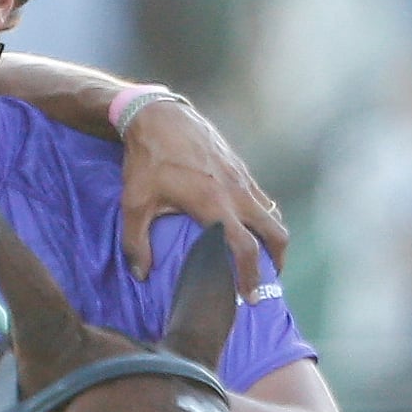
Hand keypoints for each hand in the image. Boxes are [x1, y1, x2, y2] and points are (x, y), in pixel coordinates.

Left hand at [116, 93, 288, 294]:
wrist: (159, 115)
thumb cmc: (146, 160)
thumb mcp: (135, 203)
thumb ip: (136, 243)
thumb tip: (140, 274)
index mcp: (214, 205)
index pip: (244, 249)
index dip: (250, 276)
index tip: (249, 296)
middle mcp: (236, 193)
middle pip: (275, 232)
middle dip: (277, 258)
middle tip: (268, 277)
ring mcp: (242, 178)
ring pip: (271, 213)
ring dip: (271, 235)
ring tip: (259, 252)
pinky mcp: (240, 167)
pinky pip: (261, 196)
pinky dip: (262, 214)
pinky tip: (247, 222)